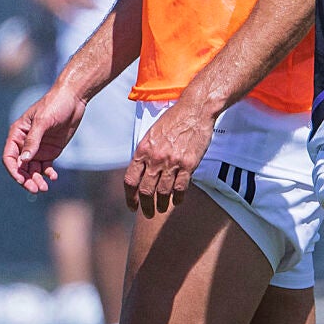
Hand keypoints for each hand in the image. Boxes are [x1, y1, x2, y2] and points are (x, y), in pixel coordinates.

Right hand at [3, 84, 86, 193]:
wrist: (73, 99)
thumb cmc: (54, 105)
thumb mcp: (43, 122)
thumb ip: (33, 141)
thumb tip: (23, 160)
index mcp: (17, 134)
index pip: (9, 156)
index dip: (13, 170)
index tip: (22, 180)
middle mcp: (25, 143)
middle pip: (21, 167)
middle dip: (26, 179)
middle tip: (35, 189)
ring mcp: (38, 148)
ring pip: (33, 170)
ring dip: (36, 180)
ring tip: (44, 188)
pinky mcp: (50, 151)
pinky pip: (46, 167)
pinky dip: (48, 174)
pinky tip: (53, 177)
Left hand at [124, 100, 214, 217]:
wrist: (194, 110)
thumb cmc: (173, 120)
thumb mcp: (151, 134)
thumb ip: (145, 153)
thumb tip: (140, 171)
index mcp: (142, 150)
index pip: (130, 180)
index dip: (129, 196)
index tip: (132, 205)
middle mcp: (155, 158)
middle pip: (145, 191)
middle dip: (145, 206)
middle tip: (147, 213)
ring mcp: (171, 162)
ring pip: (163, 192)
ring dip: (162, 204)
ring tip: (162, 208)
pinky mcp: (188, 164)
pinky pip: (180, 188)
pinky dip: (178, 198)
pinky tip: (177, 201)